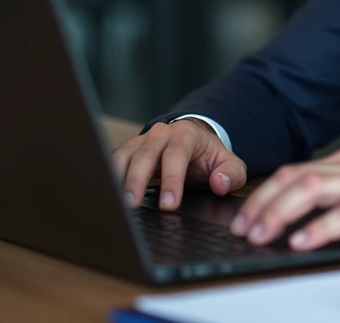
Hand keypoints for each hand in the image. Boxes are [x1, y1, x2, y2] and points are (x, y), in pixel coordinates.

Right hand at [113, 119, 246, 210]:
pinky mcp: (128, 151)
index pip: (176, 156)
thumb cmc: (208, 157)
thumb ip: (231, 174)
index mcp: (186, 135)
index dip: (171, 180)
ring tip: (115, 203)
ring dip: (118, 179)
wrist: (193, 141)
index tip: (168, 205)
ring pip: (124, 156)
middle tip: (132, 205)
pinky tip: (108, 196)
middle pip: (145, 155)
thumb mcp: (229, 164)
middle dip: (137, 181)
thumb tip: (219, 184)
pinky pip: (114, 161)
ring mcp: (141, 141)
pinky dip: (109, 177)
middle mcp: (160, 134)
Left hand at [229, 148, 339, 258]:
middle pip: (298, 177)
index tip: (245, 216)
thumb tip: (298, 222)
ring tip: (262, 234)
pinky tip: (301, 242)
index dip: (265, 193)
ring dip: (281, 212)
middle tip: (244, 228)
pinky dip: (319, 228)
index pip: (297, 172)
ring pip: (315, 189)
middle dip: (264, 202)